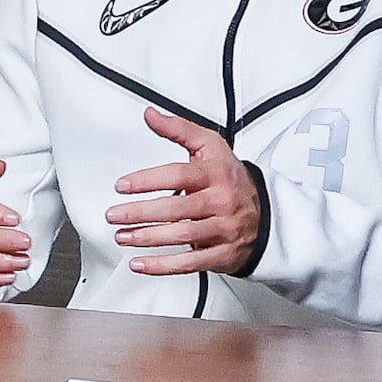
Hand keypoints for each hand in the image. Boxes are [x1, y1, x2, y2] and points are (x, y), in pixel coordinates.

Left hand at [109, 107, 263, 276]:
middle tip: (114, 215)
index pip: (178, 175)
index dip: (147, 180)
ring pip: (182, 236)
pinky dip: (162, 266)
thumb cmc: (231, 180)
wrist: (266, 214)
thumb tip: (151, 116)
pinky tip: (140, 263)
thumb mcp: (210, 147)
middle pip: (176, 208)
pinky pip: (190, 263)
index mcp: (215, 174)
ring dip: (147, 238)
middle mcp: (220, 201)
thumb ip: (179, 130)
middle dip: (140, 213)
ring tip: (122, 236)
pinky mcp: (222, 254)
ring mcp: (222, 229)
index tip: (122, 186)